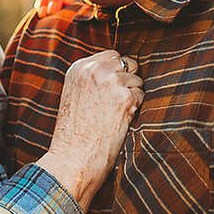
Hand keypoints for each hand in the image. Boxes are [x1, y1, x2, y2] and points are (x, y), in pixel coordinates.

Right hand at [38, 51, 141, 204]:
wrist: (72, 158)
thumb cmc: (73, 134)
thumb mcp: (74, 95)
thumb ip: (91, 79)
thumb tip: (118, 70)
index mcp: (78, 68)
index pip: (110, 55)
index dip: (116, 72)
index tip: (112, 89)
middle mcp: (94, 70)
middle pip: (127, 63)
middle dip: (127, 80)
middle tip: (117, 101)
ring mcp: (110, 82)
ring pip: (136, 80)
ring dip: (131, 96)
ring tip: (115, 114)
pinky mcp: (124, 97)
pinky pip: (141, 95)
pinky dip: (135, 108)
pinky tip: (120, 120)